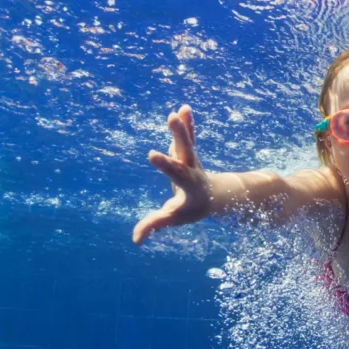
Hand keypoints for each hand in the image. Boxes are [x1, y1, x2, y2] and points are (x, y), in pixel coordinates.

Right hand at [132, 105, 213, 243]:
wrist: (212, 197)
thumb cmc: (190, 209)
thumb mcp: (173, 218)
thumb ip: (155, 225)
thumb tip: (136, 240)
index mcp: (188, 185)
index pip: (176, 173)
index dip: (165, 164)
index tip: (152, 154)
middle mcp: (192, 169)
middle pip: (186, 151)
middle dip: (180, 136)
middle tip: (172, 120)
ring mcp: (192, 158)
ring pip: (188, 141)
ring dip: (183, 126)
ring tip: (178, 111)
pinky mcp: (190, 151)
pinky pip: (189, 136)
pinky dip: (187, 123)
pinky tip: (184, 108)